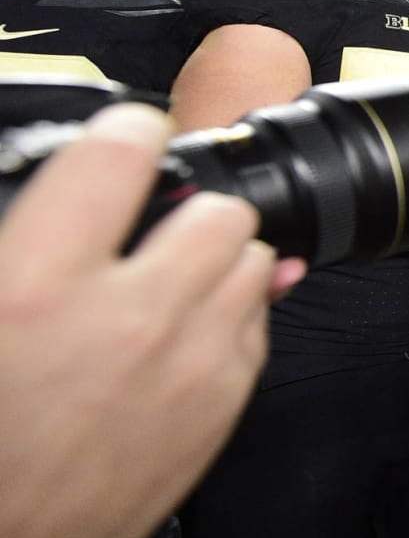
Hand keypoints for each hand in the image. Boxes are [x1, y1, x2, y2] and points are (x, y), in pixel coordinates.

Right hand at [0, 104, 303, 537]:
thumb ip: (20, 237)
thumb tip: (64, 189)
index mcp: (36, 285)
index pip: (120, 154)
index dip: (128, 131)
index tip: (129, 135)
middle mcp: (125, 318)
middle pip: (217, 211)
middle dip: (187, 207)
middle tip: (152, 226)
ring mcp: (186, 365)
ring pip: (252, 261)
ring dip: (216, 260)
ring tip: (171, 278)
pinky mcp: (220, 407)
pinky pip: (256, 324)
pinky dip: (229, 318)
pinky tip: (185, 332)